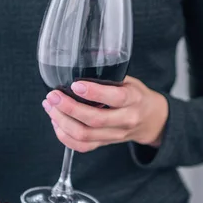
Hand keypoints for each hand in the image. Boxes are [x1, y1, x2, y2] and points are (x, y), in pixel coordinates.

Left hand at [41, 76, 168, 152]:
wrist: (151, 121)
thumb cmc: (136, 96)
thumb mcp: (130, 80)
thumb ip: (110, 73)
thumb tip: (86, 55)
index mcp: (134, 100)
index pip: (116, 97)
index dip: (94, 92)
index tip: (76, 84)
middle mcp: (126, 120)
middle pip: (95, 119)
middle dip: (69, 108)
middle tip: (53, 96)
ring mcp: (115, 135)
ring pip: (85, 135)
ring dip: (62, 121)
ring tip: (50, 107)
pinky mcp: (105, 143)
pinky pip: (82, 147)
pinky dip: (65, 136)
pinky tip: (57, 123)